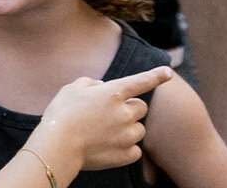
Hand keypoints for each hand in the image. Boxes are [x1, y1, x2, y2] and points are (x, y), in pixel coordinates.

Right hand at [26, 68, 167, 176]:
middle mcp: (125, 113)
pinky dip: (125, 148)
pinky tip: (107, 146)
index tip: (168, 72)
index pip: (140, 81)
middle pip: (141, 107)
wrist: (58, 145)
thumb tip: (102, 88)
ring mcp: (128, 135)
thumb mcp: (71, 89)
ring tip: (104, 132)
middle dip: (130, 108)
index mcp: (112, 93)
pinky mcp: (127, 154)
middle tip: (109, 114)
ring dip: (127, 129)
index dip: (156, 76)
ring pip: (139, 129)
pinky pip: (135, 150)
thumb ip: (91, 84)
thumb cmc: (61, 114)